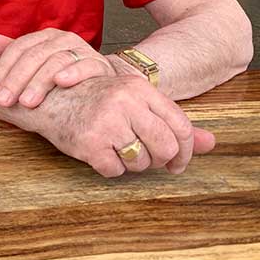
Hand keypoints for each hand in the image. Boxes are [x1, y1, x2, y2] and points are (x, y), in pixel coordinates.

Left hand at [0, 30, 115, 108]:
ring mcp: (82, 50)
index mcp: (44, 37)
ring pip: (56, 61)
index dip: (3, 67)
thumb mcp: (35, 64)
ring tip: (26, 101)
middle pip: (34, 55)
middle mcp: (63, 39)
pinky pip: (86, 66)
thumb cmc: (60, 74)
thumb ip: (11, 52)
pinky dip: (73, 73)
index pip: (19, 48)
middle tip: (4, 101)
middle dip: (16, 79)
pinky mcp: (99, 64)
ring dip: (39, 82)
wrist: (98, 83)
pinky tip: (61, 82)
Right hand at [39, 75, 215, 176]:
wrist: (48, 98)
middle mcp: (125, 102)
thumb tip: (212, 143)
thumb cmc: (95, 99)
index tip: (175, 163)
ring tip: (115, 149)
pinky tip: (99, 153)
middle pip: (165, 147)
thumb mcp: (134, 101)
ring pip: (141, 162)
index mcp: (140, 89)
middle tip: (144, 159)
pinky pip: (115, 170)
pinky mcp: (90, 142)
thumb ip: (171, 121)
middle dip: (158, 160)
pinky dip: (109, 168)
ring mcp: (107, 122)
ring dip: (131, 164)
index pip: (180, 126)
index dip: (184, 151)